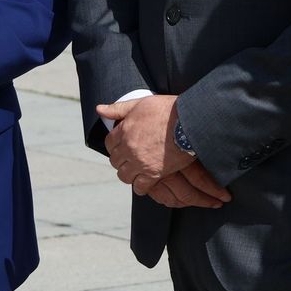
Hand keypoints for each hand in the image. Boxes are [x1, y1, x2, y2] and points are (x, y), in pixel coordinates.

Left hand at [99, 95, 228, 201]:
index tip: (122, 145)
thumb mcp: (141, 103)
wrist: (190, 122)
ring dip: (128, 173)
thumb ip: (118, 108)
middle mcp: (128, 148)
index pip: (109, 143)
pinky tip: (145, 182)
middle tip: (130, 158)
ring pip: (124, 175)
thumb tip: (99, 109)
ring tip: (136, 170)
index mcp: (124, 131)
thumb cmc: (168, 110)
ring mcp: (140, 162)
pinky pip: (140, 187)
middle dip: (121, 159)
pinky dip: (141, 186)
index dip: (115, 144)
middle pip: (115, 161)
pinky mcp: (154, 173)